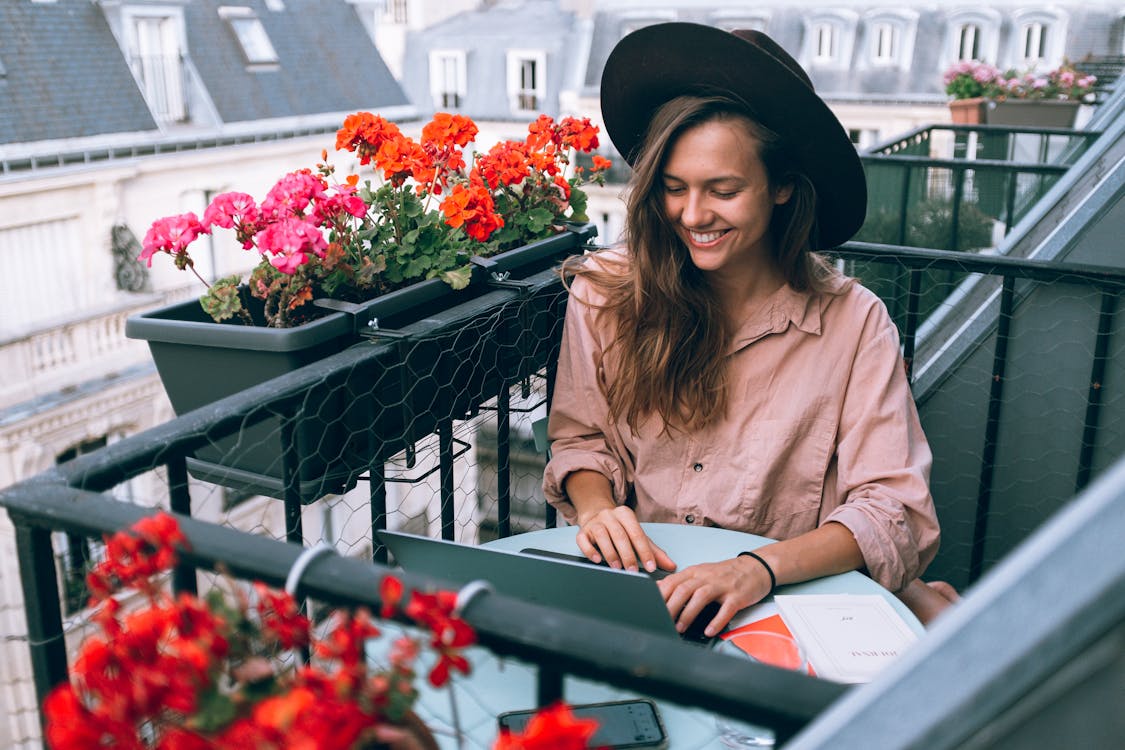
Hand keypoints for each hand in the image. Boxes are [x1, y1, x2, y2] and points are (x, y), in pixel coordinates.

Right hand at [575, 505, 675, 573]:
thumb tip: (671, 566)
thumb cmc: (620, 529)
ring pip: (602, 536)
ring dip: (610, 553)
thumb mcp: (637, 536)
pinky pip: (584, 540)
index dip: (645, 551)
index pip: (637, 534)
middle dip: (628, 555)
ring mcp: (594, 523)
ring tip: (617, 568)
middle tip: (633, 571)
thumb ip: (654, 551)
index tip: (651, 567)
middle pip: (620, 535)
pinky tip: (597, 560)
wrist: (595, 515)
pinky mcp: (582, 531)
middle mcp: (610, 516)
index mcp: (626, 515)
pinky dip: (590, 550)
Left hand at [657, 555, 773, 637]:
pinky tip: (709, 631)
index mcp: (695, 572)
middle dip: (670, 606)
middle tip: (662, 621)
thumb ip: (681, 581)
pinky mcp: (737, 596)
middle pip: (683, 589)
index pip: (672, 581)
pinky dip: (716, 621)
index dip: (660, 595)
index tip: (651, 609)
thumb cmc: (726, 573)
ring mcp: (722, 586)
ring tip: (680, 628)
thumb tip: (658, 588)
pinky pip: (726, 609)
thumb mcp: (701, 573)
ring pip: (701, 597)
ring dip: (688, 614)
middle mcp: (707, 577)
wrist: (756, 567)